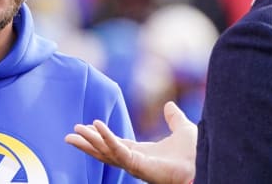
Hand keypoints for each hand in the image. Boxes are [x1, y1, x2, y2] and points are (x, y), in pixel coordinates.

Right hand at [65, 101, 196, 183]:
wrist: (202, 163)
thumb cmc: (194, 154)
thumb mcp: (182, 129)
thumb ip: (174, 118)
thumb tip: (169, 105)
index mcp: (142, 152)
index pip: (115, 144)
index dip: (101, 136)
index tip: (87, 127)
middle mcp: (135, 159)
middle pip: (104, 151)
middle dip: (86, 144)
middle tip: (68, 136)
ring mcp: (134, 164)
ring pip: (105, 152)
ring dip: (89, 141)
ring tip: (73, 133)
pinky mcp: (137, 164)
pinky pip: (117, 150)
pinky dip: (106, 137)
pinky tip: (96, 126)